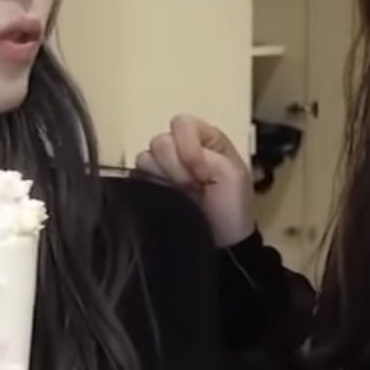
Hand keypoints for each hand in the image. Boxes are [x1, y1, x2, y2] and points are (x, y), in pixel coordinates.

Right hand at [136, 114, 254, 246]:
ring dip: (164, 177)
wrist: (220, 246)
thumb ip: (209, 153)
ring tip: (181, 194)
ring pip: (145, 157)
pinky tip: (165, 198)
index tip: (202, 171)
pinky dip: (149, 185)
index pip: (181, 124)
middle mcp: (180, 149)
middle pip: (161, 141)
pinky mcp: (146, 186)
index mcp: (204, 139)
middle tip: (193, 186)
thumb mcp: (234, 175)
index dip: (188, 145)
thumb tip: (183, 153)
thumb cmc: (232, 207)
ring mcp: (162, 168)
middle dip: (176, 165)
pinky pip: (135, 175)